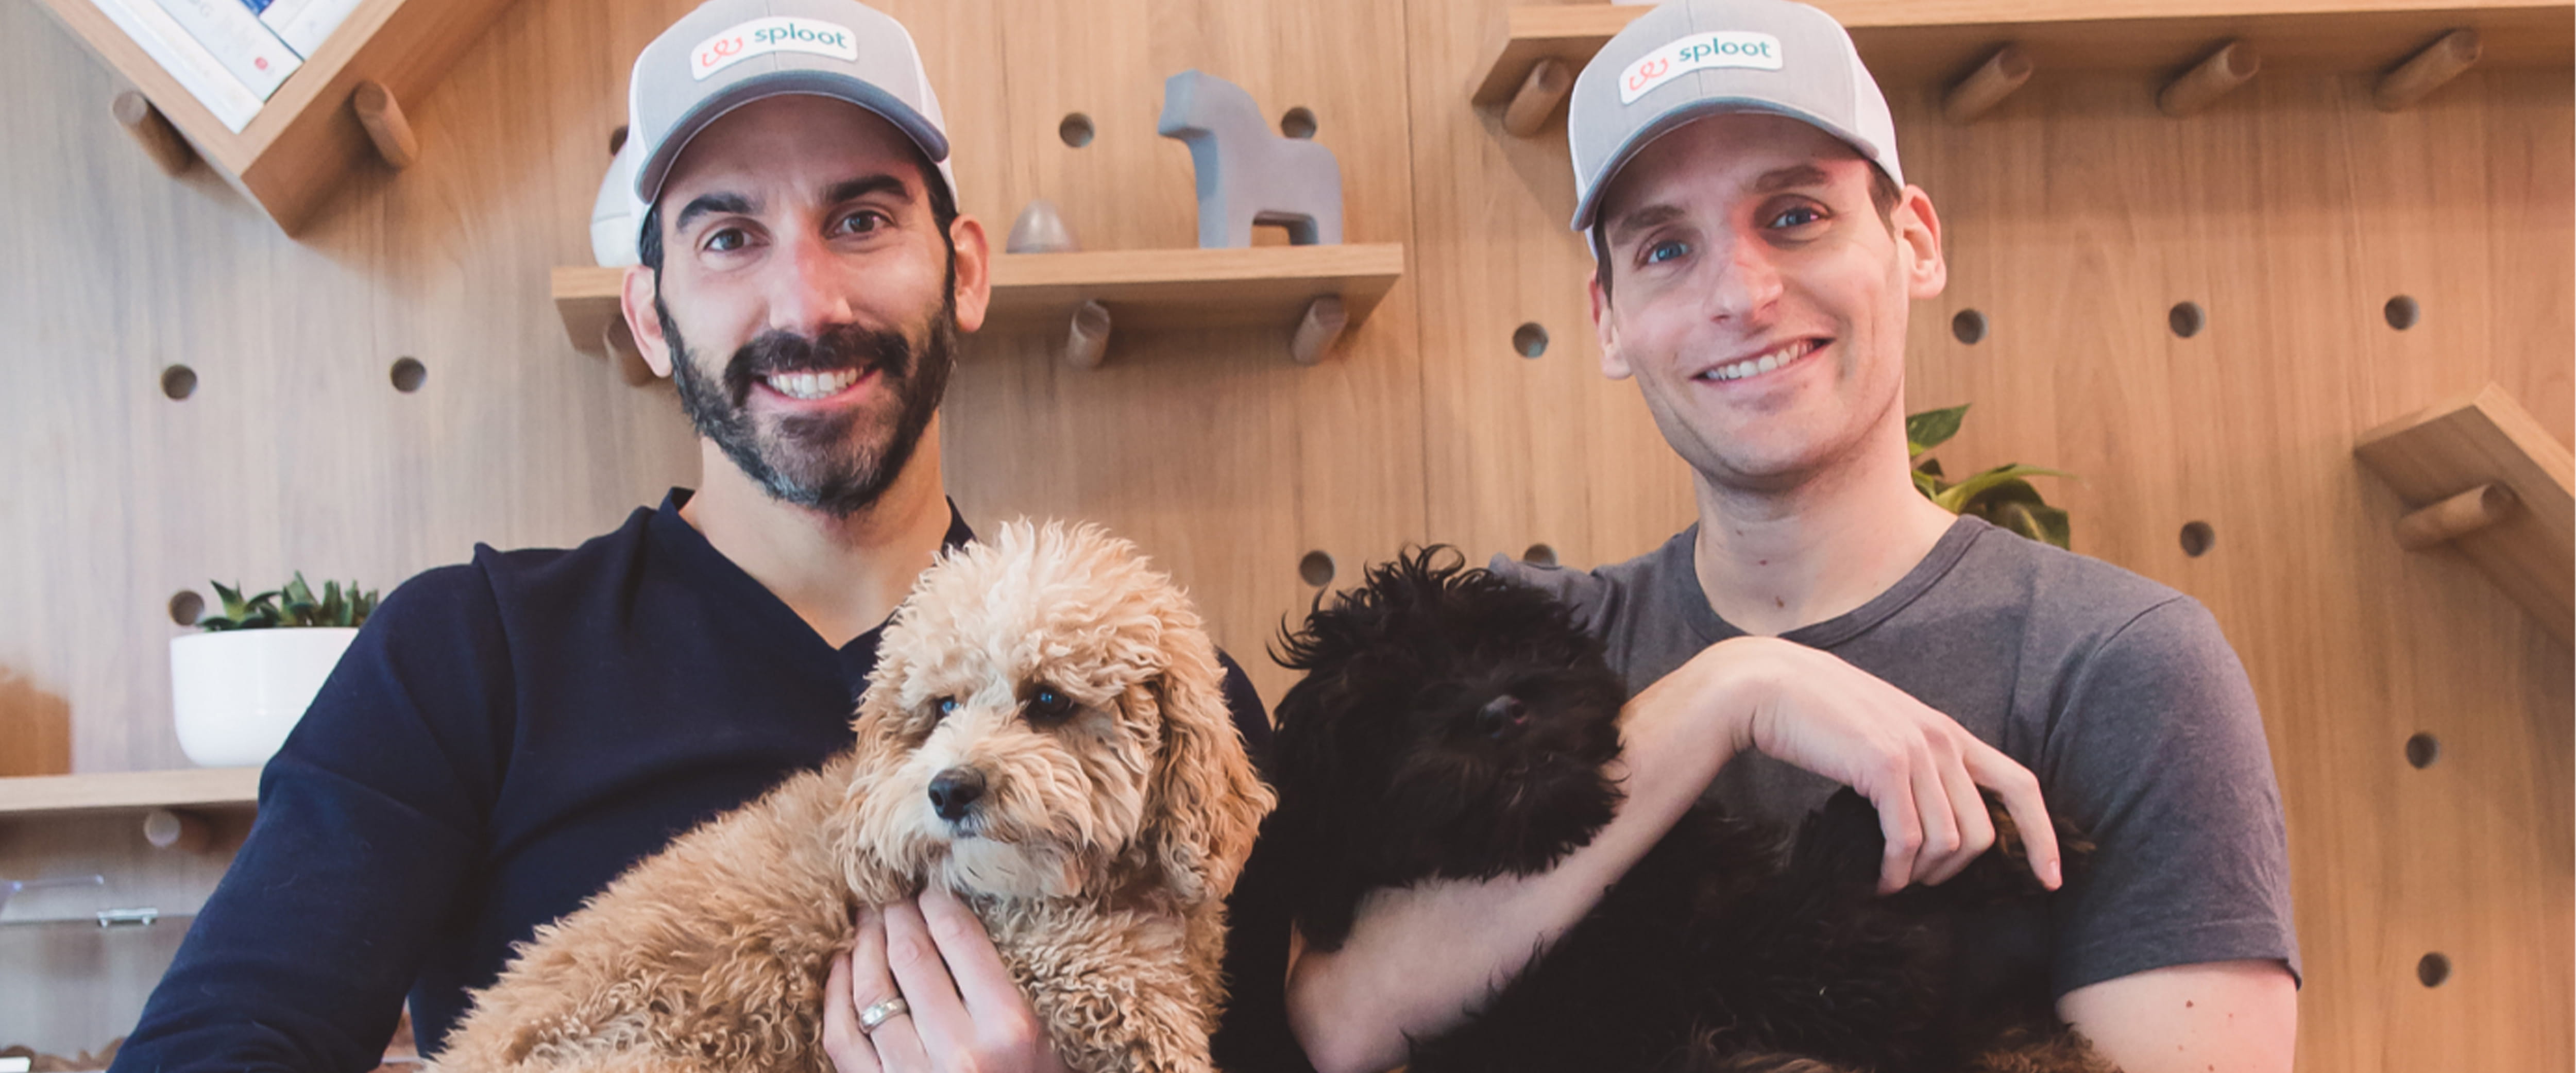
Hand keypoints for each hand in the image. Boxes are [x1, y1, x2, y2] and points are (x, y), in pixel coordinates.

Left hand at [823, 886, 1072, 1072]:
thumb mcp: (1043, 1042)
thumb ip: (1003, 990)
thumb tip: (955, 926)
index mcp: (1009, 1028)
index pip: (960, 939)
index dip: (937, 903)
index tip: (929, 888)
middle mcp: (958, 1051)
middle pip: (911, 957)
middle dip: (896, 915)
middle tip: (891, 894)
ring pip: (870, 991)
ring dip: (863, 945)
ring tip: (866, 920)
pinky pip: (842, 1037)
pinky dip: (835, 994)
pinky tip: (841, 966)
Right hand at [1665, 636, 2061, 894]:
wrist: (1763, 686)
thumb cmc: (1810, 712)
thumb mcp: (1877, 732)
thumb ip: (1909, 761)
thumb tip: (1921, 817)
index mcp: (1945, 729)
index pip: (2019, 784)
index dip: (2041, 835)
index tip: (2050, 877)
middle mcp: (1940, 737)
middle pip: (1983, 831)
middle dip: (1953, 872)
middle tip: (1915, 883)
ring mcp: (1915, 750)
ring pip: (1948, 842)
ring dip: (1920, 875)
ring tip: (1889, 881)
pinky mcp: (1883, 765)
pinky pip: (1907, 840)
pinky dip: (1895, 872)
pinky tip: (1877, 881)